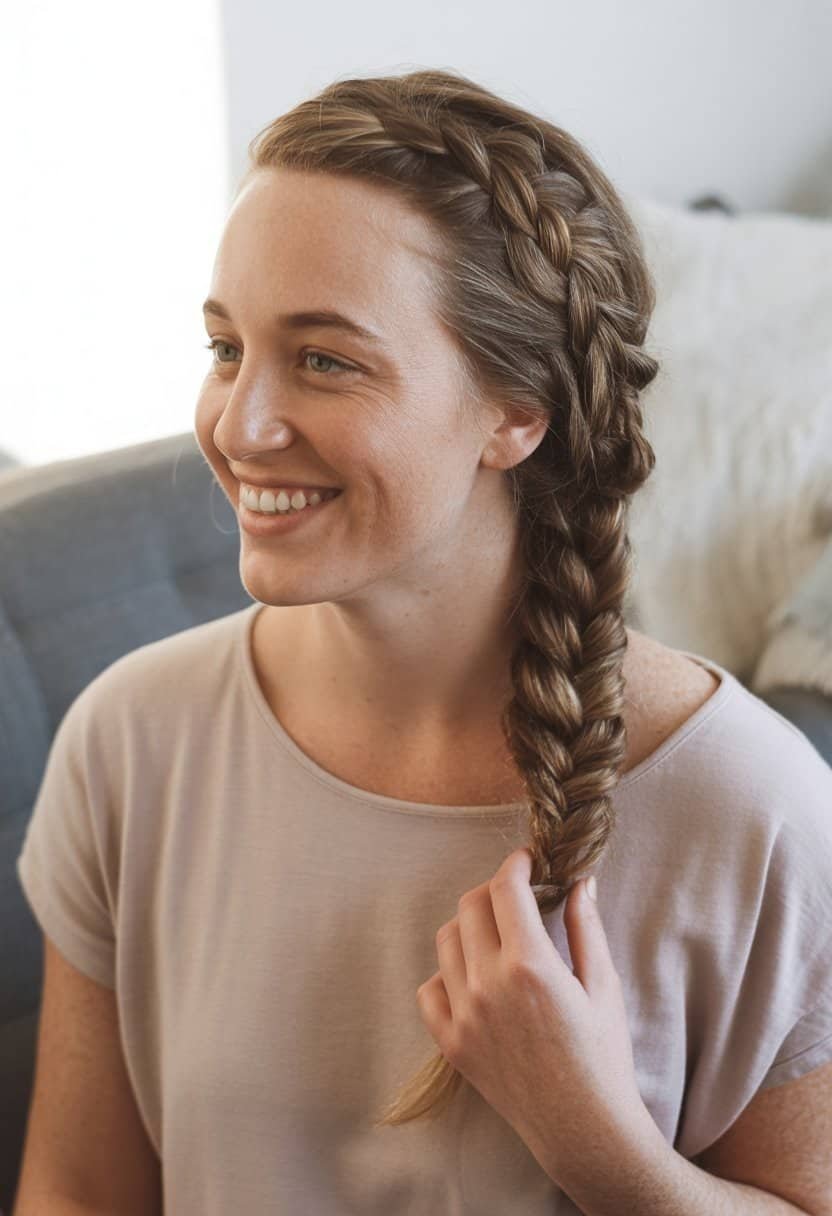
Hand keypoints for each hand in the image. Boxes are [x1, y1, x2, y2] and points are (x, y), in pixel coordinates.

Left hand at [416, 848, 653, 1184]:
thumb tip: (579, 880)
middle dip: (494, 889)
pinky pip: (429, 988)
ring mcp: (464, 1016)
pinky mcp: (450, 1044)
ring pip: (447, 940)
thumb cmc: (603, 1056)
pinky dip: (447, 974)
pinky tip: (475, 978)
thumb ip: (585, 926)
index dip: (515, 864)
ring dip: (470, 926)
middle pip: (471, 905)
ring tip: (497, 935)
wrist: (584, 1130)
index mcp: (530, 965)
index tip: (527, 860)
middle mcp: (488, 985)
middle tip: (516, 895)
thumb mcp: (604, 984)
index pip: (505, 889)